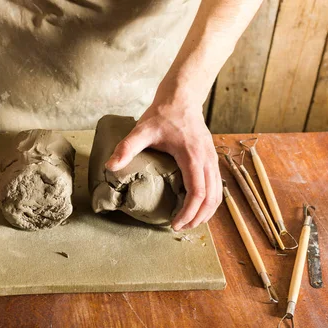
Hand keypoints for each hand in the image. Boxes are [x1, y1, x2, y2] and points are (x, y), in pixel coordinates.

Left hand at [105, 95, 220, 230]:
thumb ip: (126, 148)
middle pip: (212, 199)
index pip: (198, 193)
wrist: (181, 98)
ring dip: (205, 212)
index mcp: (193, 157)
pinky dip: (209, 201)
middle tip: (180, 228)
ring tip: (188, 222)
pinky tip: (195, 207)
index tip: (175, 224)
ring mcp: (212, 159)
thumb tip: (110, 166)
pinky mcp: (211, 159)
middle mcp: (208, 160)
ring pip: (218, 194)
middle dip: (198, 218)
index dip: (188, 213)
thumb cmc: (162, 115)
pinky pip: (216, 185)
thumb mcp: (141, 130)